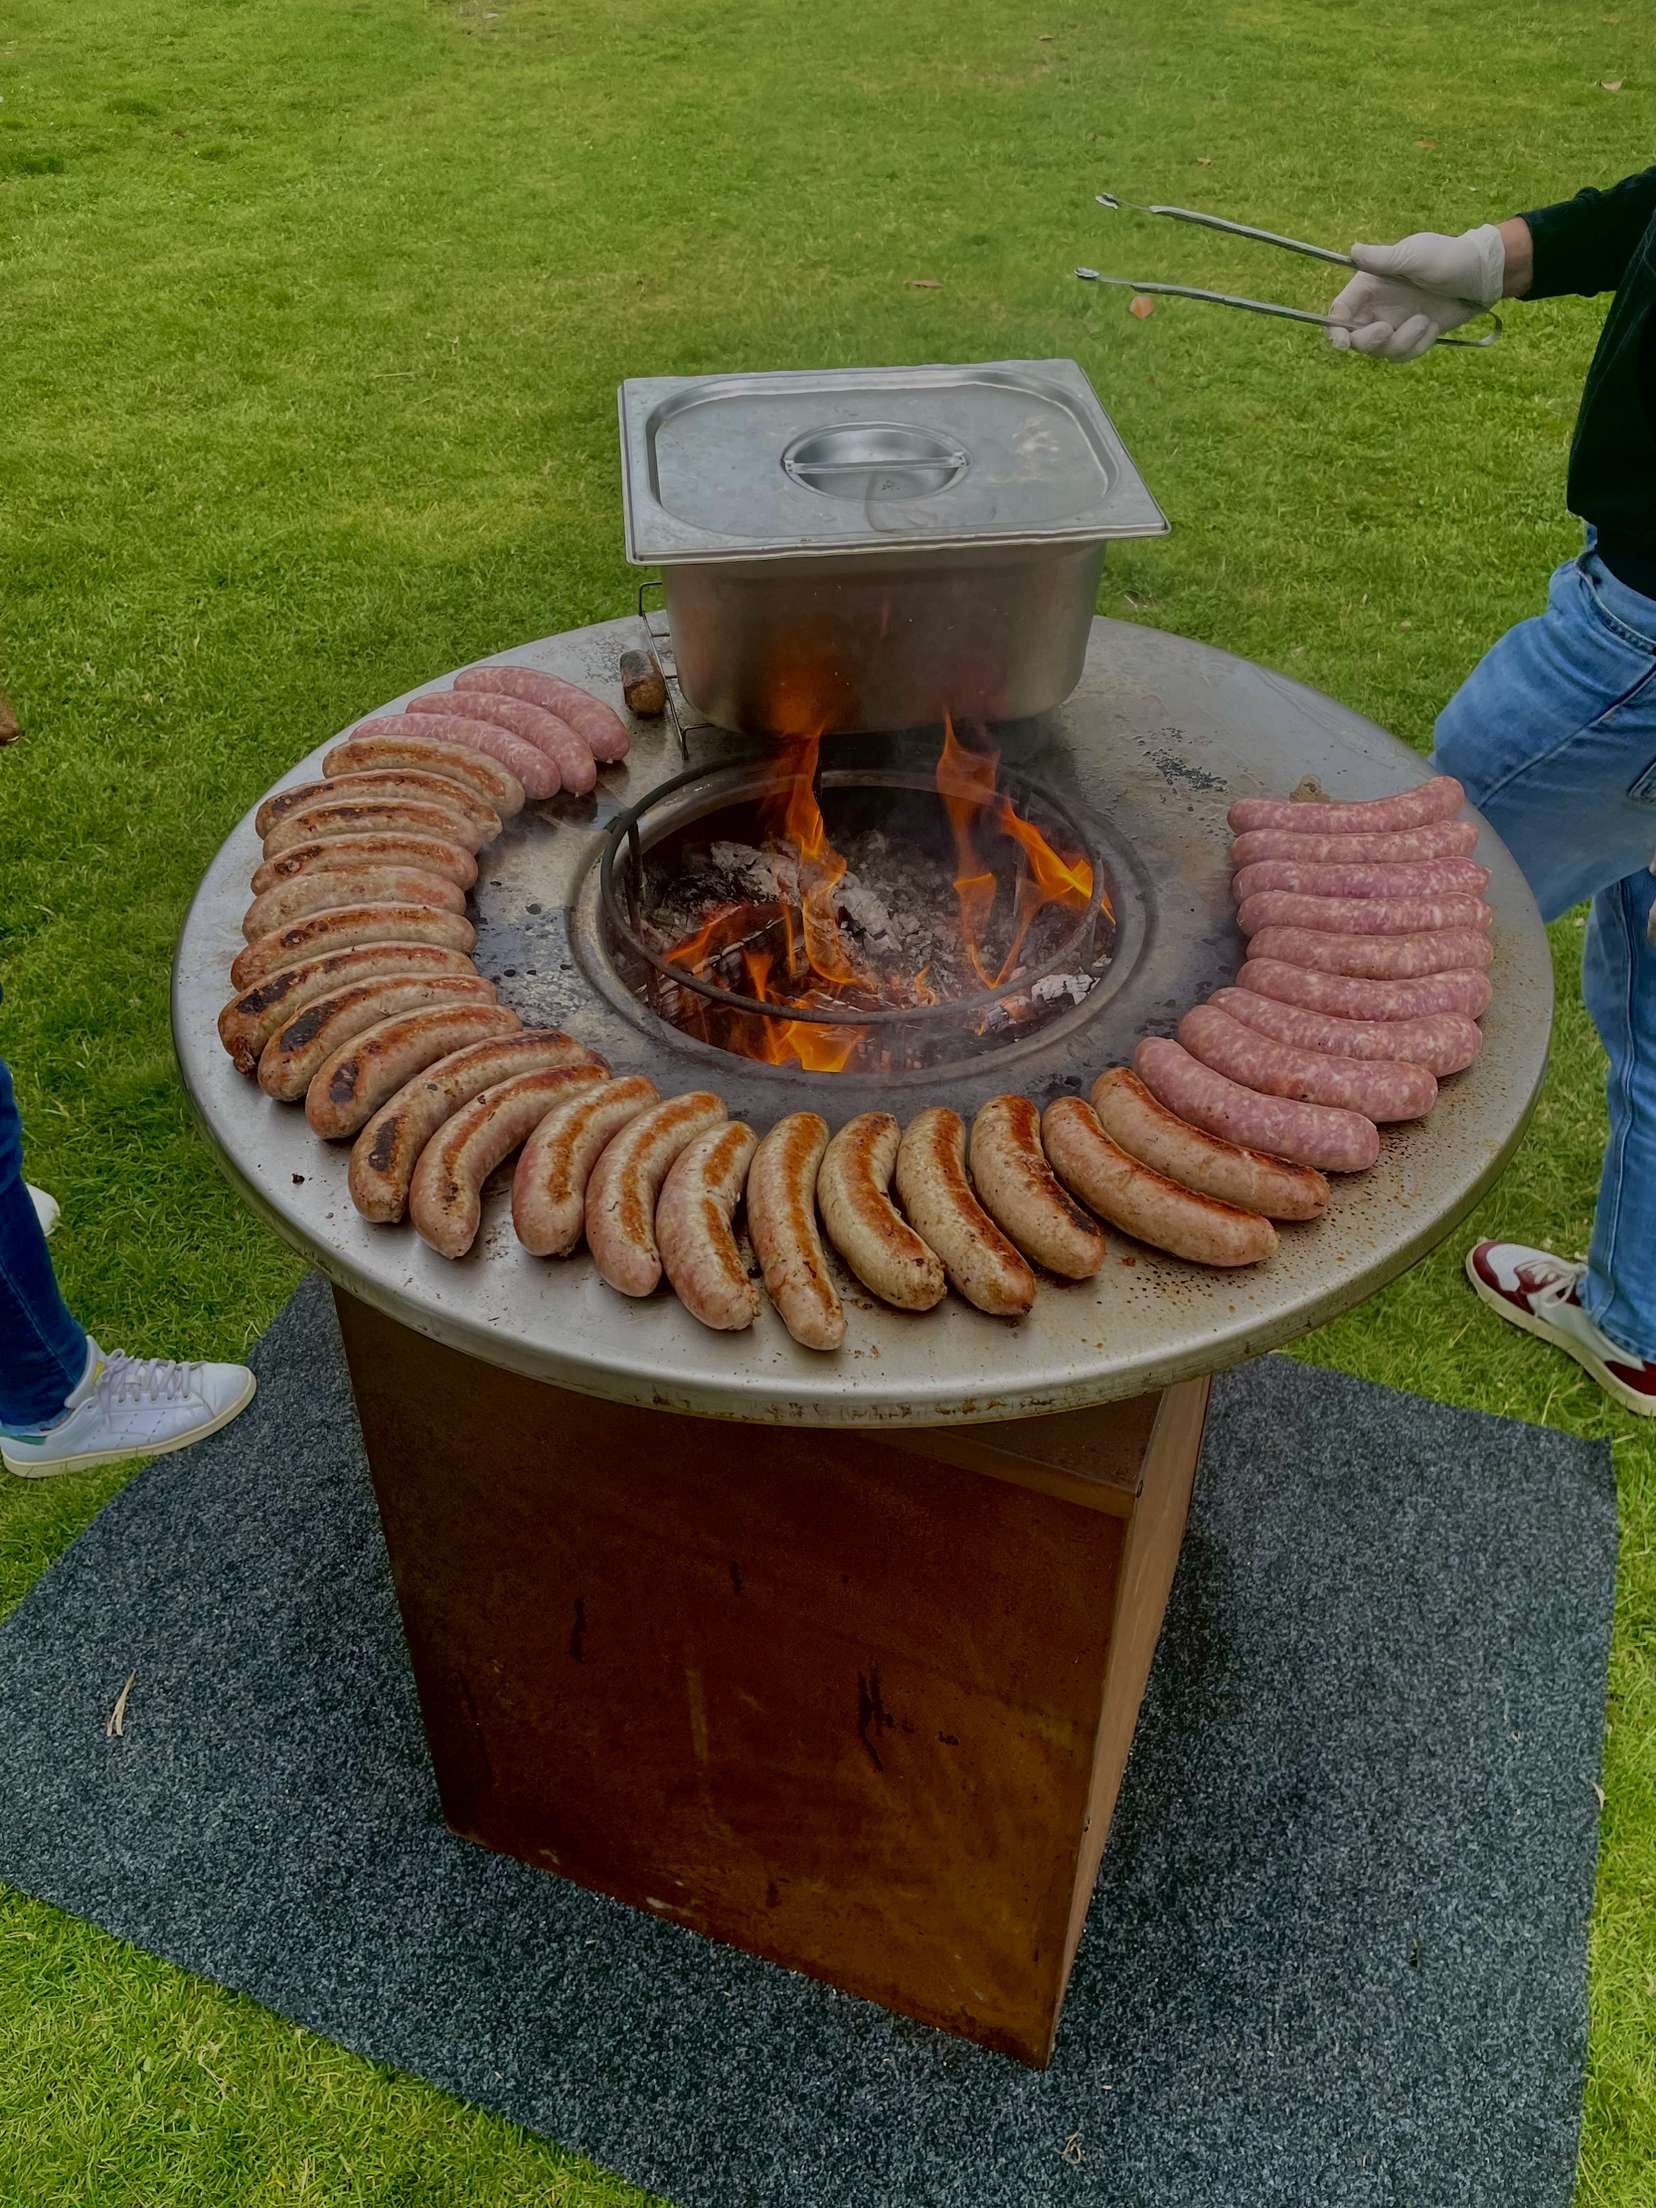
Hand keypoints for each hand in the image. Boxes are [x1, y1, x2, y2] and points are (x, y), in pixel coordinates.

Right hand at [1327, 224, 1505, 361]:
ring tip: (1425, 322)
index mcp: (1371, 284)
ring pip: (1381, 352)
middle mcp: (1378, 306)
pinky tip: (1433, 327)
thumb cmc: (1449, 257)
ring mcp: (1395, 323)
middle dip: (1370, 341)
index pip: (1340, 311)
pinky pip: (1402, 355)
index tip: (1342, 345)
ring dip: (1403, 342)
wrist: (1482, 277)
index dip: (1335, 330)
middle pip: (1355, 339)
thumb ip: (1382, 259)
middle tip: (1387, 331)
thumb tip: (1353, 251)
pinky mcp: (1411, 337)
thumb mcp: (1415, 255)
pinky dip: (1419, 345)